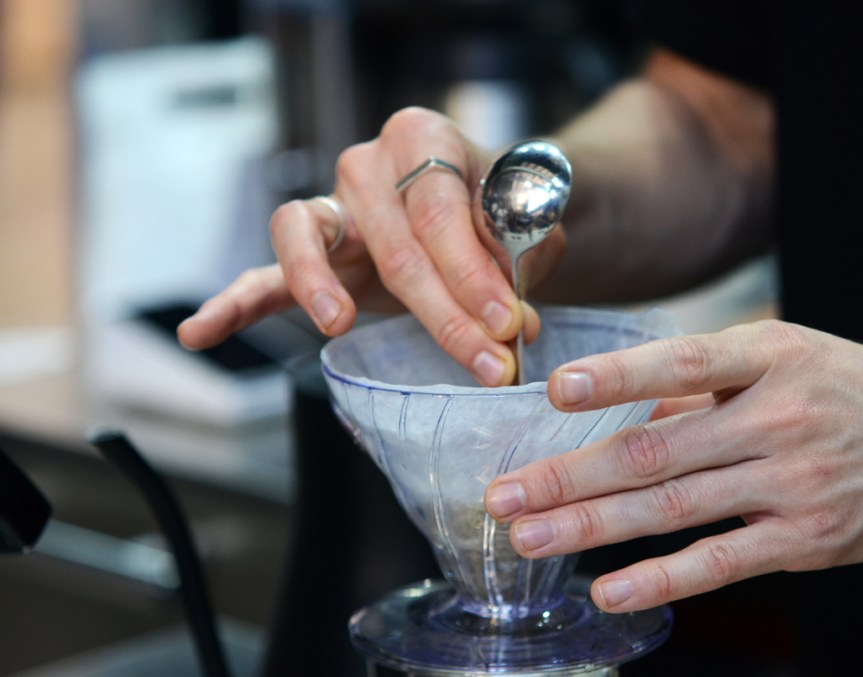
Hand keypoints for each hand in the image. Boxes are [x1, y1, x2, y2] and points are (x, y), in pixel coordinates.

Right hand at [177, 107, 552, 385]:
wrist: (481, 205)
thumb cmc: (500, 212)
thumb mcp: (524, 220)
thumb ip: (516, 254)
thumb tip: (511, 314)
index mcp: (421, 137)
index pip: (440, 211)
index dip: (475, 274)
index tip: (508, 325)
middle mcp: (367, 164)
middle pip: (392, 243)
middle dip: (443, 314)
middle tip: (485, 362)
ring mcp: (330, 207)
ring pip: (306, 239)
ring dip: (322, 289)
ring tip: (337, 324)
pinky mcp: (310, 252)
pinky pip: (264, 275)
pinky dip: (232, 305)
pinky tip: (200, 333)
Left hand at [484, 320, 862, 610]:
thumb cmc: (857, 387)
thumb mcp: (789, 356)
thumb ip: (706, 383)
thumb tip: (620, 406)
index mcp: (771, 356)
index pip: (682, 364)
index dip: (616, 379)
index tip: (554, 394)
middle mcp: (780, 416)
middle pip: (656, 450)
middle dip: (569, 476)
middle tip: (502, 493)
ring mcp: (796, 481)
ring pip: (675, 507)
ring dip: (593, 527)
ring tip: (529, 537)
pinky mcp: (812, 540)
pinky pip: (724, 562)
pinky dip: (662, 578)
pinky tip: (609, 589)